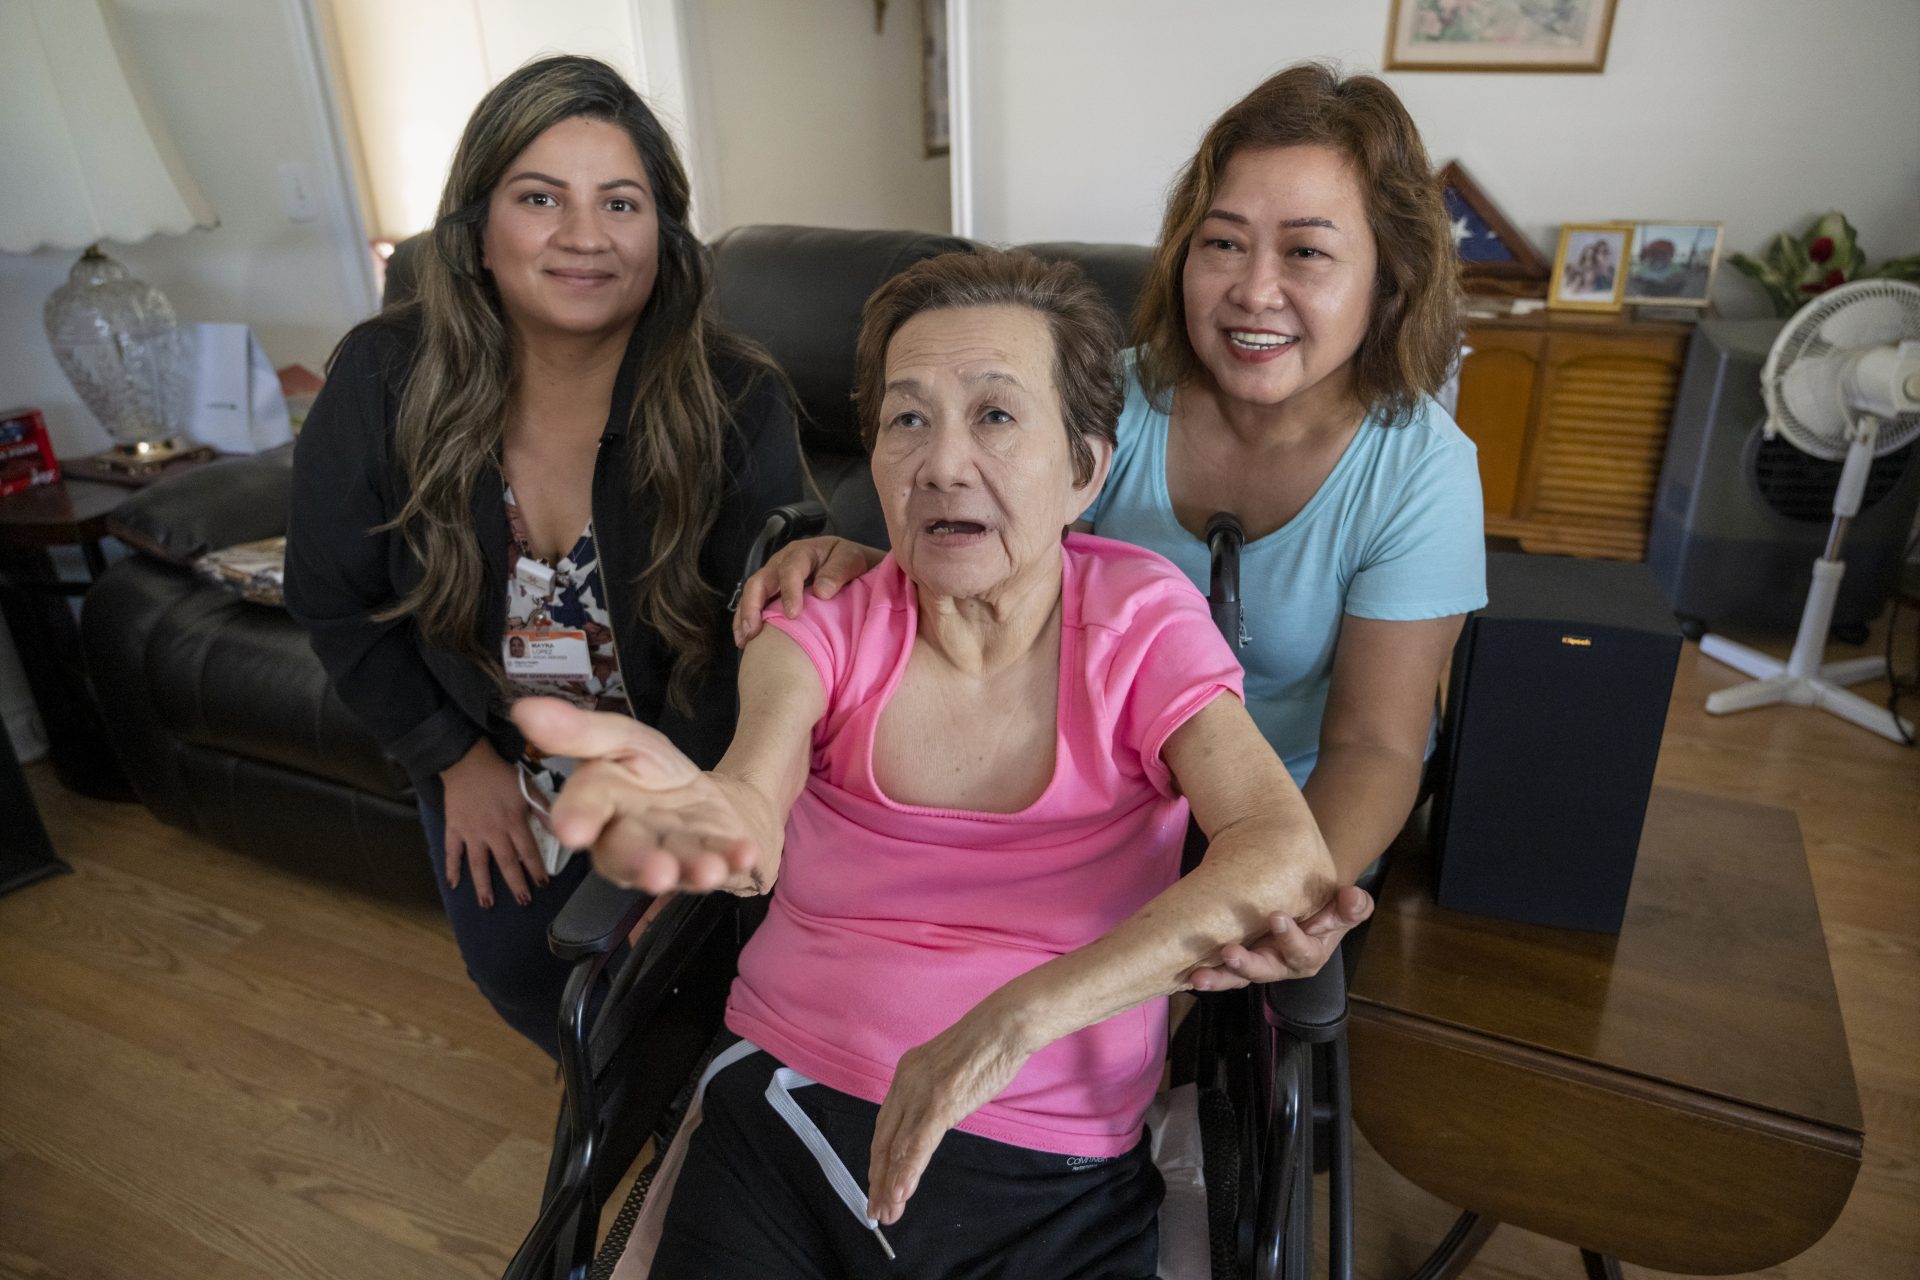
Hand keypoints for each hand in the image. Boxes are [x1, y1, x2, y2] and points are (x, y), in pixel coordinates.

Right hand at [439, 738, 546, 908]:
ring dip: (483, 886)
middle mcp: (492, 831)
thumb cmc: (500, 774)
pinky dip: (451, 869)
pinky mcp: (454, 829)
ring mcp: (471, 832)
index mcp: (513, 821)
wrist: (467, 761)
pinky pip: (452, 852)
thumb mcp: (528, 788)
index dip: (536, 869)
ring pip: (478, 865)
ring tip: (488, 904)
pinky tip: (453, 885)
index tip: (543, 884)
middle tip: (523, 901)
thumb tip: (559, 829)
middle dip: (516, 885)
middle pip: (506, 863)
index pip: (528, 851)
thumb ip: (543, 810)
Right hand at [511, 698, 762, 894]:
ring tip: (708, 869)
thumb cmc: (656, 774)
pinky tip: (745, 855)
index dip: (578, 818)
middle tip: (656, 871)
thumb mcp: (624, 740)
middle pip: (628, 852)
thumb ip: (581, 731)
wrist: (712, 799)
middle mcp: (631, 839)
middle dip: (640, 863)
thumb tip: (523, 709)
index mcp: (603, 805)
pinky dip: (734, 860)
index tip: (572, 830)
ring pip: (674, 866)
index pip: (585, 809)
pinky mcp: (711, 862)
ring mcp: (672, 856)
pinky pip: (721, 865)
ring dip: (690, 869)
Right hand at [732, 537, 882, 647]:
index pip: (790, 568)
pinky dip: (746, 622)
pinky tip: (745, 641)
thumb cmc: (853, 564)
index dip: (789, 591)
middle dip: (753, 606)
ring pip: (752, 595)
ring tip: (744, 640)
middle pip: (760, 581)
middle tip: (754, 630)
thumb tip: (821, 591)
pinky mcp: (772, 594)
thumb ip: (839, 571)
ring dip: (745, 617)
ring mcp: (774, 579)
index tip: (793, 614)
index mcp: (803, 552)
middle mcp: (782, 563)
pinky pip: (754, 606)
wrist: (855, 569)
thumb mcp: (852, 559)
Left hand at [867, 1002, 1033, 1225]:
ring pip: (897, 1147)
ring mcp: (921, 1093)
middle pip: (884, 1139)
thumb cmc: (987, 1045)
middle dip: (878, 1179)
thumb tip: (931, 1120)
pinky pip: (917, 1144)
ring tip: (886, 1213)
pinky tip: (900, 1193)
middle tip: (875, 1210)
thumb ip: (933, 1094)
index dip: (879, 1159)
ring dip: (890, 1185)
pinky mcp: (940, 1102)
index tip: (877, 1185)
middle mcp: (905, 1083)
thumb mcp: (948, 1071)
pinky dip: (907, 1172)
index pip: (885, 1125)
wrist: (1005, 1025)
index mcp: (906, 1074)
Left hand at [1185, 885, 1373, 991]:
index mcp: (1309, 954)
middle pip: (1265, 970)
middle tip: (1230, 952)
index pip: (1302, 951)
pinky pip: (1223, 972)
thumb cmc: (1326, 908)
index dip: (1291, 938)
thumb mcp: (1344, 907)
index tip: (1278, 917)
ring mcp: (1258, 965)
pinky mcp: (1238, 962)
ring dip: (1219, 977)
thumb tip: (1354, 897)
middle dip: (1247, 965)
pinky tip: (1188, 975)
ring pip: (1238, 977)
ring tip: (1198, 977)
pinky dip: (1207, 974)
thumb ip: (1352, 906)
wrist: (1306, 906)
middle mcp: (1281, 965)